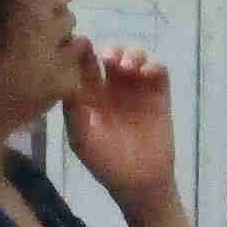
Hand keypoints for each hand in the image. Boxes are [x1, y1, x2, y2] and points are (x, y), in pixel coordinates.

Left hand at [63, 45, 178, 212]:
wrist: (140, 182)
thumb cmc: (106, 163)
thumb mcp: (82, 139)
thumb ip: (73, 111)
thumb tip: (67, 81)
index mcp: (91, 96)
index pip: (85, 67)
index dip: (83, 53)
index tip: (81, 44)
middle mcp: (113, 89)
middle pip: (112, 56)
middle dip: (111, 51)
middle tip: (109, 59)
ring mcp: (137, 91)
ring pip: (135, 59)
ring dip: (132, 55)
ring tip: (128, 67)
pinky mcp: (159, 96)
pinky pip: (158, 72)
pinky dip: (154, 65)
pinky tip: (147, 73)